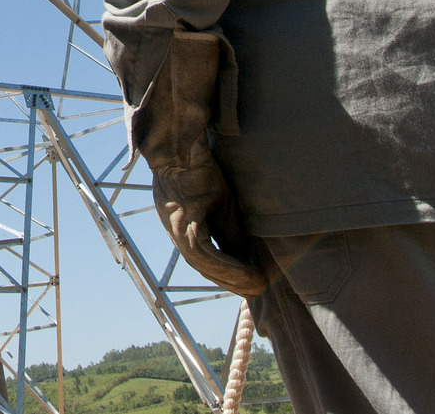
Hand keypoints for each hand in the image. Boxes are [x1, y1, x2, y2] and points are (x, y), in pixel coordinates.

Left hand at [151, 157, 267, 296]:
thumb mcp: (219, 203)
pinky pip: (202, 250)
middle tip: (257, 292)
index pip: (204, 260)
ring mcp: (177, 224)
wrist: (181, 143)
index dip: (226, 276)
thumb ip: (228, 229)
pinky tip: (246, 271)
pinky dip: (225, 264)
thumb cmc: (200, 168)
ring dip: (231, 277)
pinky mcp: (184, 215)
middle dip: (230, 282)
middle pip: (202, 266)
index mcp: (183, 226)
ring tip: (257, 284)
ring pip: (202, 263)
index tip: (250, 287)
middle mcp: (177, 229)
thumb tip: (245, 254)